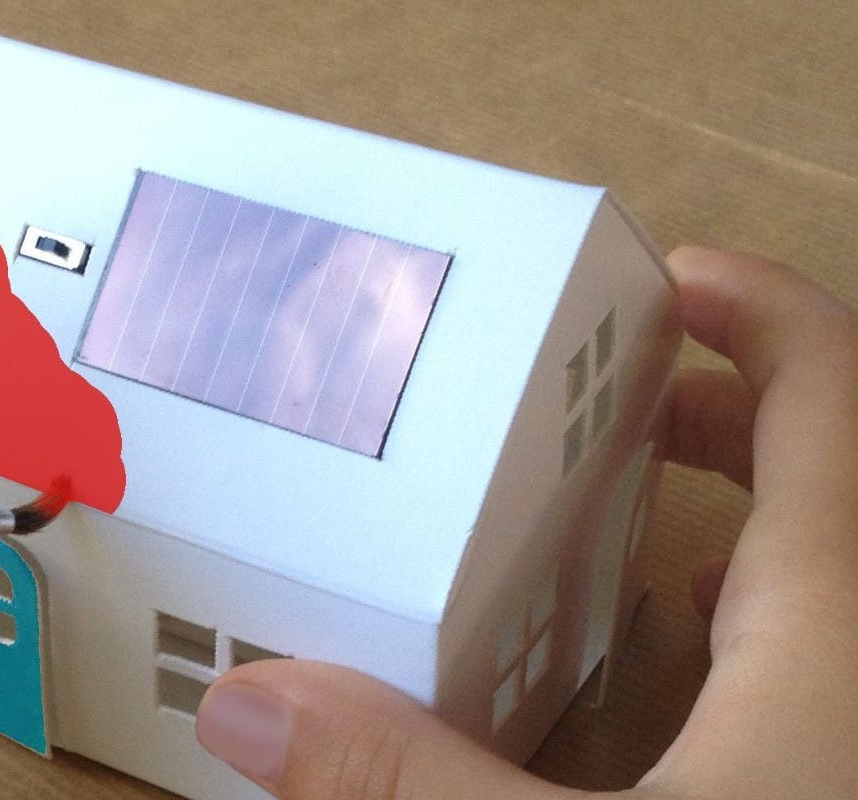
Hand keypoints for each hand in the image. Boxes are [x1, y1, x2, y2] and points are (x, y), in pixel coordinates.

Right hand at [194, 247, 857, 798]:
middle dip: (710, 404)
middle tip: (588, 399)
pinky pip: (807, 649)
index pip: (826, 389)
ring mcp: (856, 709)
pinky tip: (654, 668)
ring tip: (602, 510)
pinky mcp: (838, 758)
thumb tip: (245, 708)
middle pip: (822, 461)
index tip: (657, 276)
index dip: (751, 307)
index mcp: (834, 616)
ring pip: (819, 560)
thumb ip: (409, 785)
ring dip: (725, 510)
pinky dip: (743, 619)